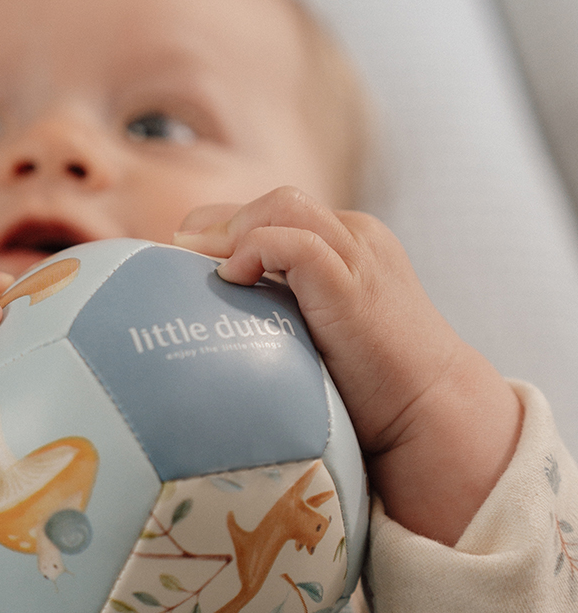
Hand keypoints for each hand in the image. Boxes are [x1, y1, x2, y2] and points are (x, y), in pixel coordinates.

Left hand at [171, 188, 521, 545]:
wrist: (431, 411)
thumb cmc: (368, 382)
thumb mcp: (313, 326)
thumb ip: (277, 305)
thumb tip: (208, 310)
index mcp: (347, 242)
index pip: (275, 211)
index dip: (225, 226)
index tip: (186, 259)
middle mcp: (355, 237)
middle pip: (274, 201)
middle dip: (220, 223)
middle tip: (180, 258)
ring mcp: (357, 256)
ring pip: (283, 206)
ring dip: (232, 231)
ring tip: (202, 267)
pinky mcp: (352, 285)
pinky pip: (296, 241)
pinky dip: (254, 249)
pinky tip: (233, 278)